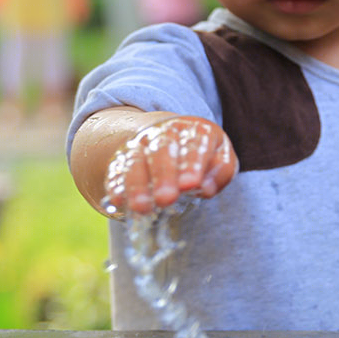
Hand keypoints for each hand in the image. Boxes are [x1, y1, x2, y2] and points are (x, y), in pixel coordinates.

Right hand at [103, 115, 235, 215]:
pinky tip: (118, 201)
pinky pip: (117, 170)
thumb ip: (222, 170)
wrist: (170, 136)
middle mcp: (165, 133)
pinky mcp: (123, 158)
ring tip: (142, 207)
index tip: (192, 184)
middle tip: (166, 199)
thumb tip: (206, 189)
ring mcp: (141, 144)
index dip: (192, 164)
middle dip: (164, 175)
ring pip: (136, 160)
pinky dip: (116, 185)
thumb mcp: (221, 156)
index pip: (194, 144)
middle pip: (162, 150)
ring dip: (138, 184)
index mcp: (195, 130)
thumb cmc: (203, 154)